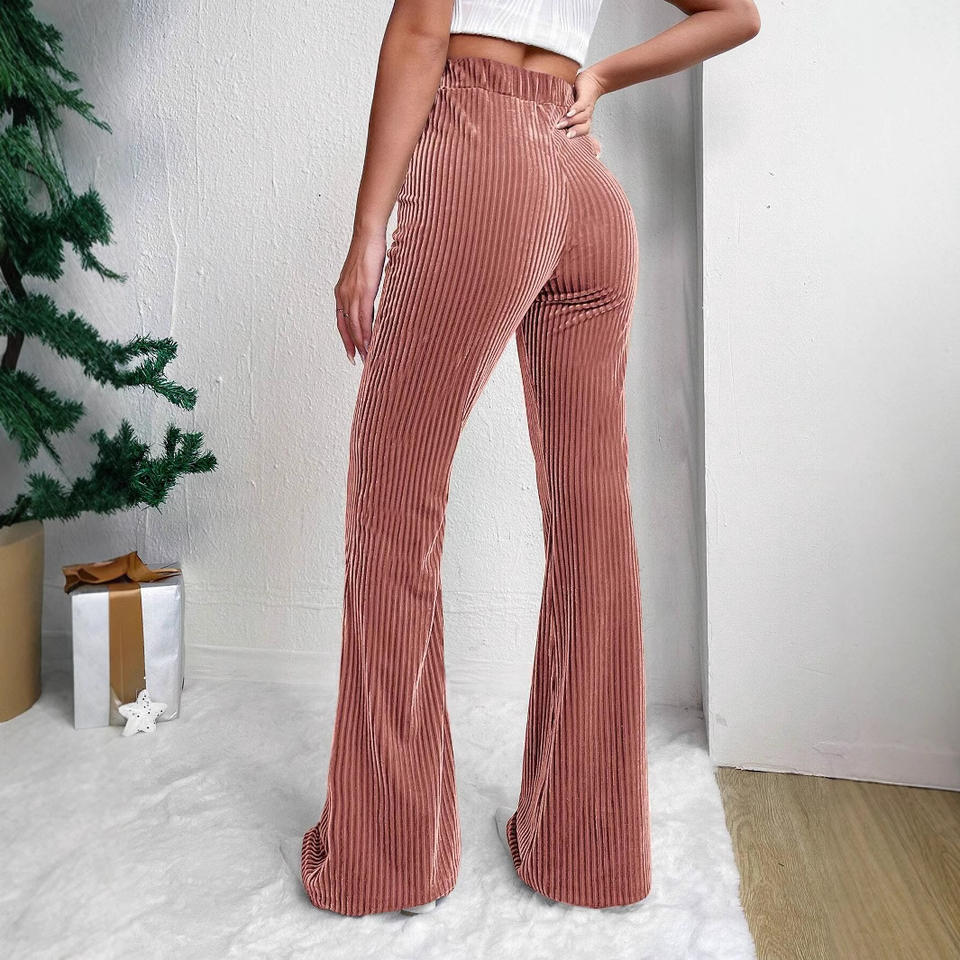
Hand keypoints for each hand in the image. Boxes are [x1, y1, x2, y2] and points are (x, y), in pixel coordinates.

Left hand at [334, 229, 386, 363]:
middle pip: (346, 327)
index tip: (351, 352)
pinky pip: (363, 316)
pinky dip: (366, 331)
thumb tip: (372, 304)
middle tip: (360, 361)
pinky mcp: (363, 290)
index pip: (341, 321)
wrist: (368, 234)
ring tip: (367, 356)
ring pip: (354, 325)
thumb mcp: (365, 276)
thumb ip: (365, 291)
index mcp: (341, 291)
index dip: (346, 339)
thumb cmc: (369, 251)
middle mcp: (343, 294)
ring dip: (360, 342)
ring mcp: (351, 292)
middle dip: (353, 346)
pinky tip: (370, 341)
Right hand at [555, 67, 606, 137]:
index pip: (581, 133)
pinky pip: (581, 105)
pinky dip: (575, 109)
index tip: (566, 143)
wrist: (593, 79)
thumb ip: (563, 115)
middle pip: (584, 127)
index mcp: (583, 121)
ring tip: (561, 123)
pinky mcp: (586, 97)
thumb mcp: (571, 107)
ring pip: (582, 117)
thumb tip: (545, 123)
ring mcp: (587, 107)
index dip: (575, 137)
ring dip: (571, 121)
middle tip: (565, 136)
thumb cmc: (579, 95)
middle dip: (574, 132)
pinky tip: (569, 112)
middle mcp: (587, 116)